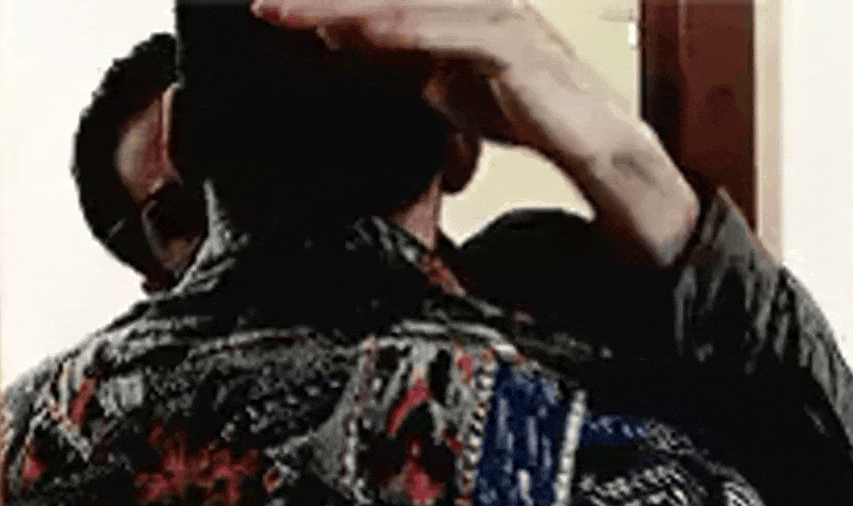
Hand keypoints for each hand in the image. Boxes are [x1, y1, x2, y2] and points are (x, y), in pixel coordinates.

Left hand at [251, 0, 620, 160]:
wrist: (589, 145)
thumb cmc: (521, 109)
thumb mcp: (437, 87)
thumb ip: (393, 62)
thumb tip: (341, 43)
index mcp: (447, 10)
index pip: (375, 2)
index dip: (321, 6)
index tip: (268, 10)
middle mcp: (466, 3)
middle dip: (320, 1)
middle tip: (263, 5)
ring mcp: (489, 16)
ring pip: (404, 2)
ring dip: (342, 6)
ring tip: (287, 13)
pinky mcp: (510, 43)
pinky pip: (446, 30)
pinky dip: (398, 29)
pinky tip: (355, 32)